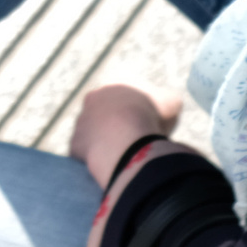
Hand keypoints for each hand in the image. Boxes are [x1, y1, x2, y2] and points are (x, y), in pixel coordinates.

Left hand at [67, 80, 182, 185]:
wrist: (127, 140)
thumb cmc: (151, 116)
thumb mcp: (171, 102)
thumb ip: (166, 100)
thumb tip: (166, 105)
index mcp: (115, 80)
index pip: (129, 91)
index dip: (142, 107)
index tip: (151, 120)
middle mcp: (93, 97)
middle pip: (109, 110)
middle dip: (121, 123)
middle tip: (139, 138)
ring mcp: (81, 120)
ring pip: (96, 132)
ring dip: (109, 141)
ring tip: (128, 154)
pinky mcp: (75, 143)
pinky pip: (87, 153)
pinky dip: (100, 159)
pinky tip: (115, 165)